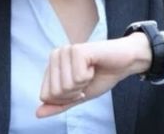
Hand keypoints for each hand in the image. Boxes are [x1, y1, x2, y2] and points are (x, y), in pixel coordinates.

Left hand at [36, 33, 150, 117]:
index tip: (80, 88)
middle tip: (87, 79)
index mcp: (52, 65)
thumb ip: (59, 104)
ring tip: (91, 72)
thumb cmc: (102, 76)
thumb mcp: (78, 95)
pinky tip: (94, 66)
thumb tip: (37, 114)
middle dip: (74, 93)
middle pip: (54, 92)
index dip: (66, 98)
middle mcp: (56, 55)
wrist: (125, 63)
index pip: (46, 96)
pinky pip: (77, 77)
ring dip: (83, 84)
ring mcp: (66, 51)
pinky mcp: (78, 50)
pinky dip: (89, 77)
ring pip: (65, 86)